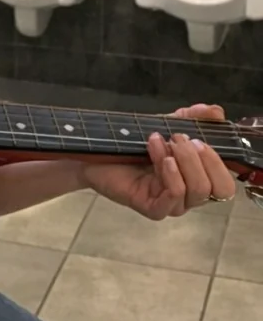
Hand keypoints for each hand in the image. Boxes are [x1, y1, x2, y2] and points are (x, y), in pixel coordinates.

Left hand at [81, 104, 237, 218]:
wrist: (95, 150)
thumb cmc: (132, 142)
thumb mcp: (165, 125)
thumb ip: (191, 117)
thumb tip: (215, 111)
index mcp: (196, 178)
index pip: (225, 184)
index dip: (218, 162)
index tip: (199, 139)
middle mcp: (188, 195)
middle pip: (216, 189)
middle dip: (200, 159)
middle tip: (177, 138)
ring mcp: (172, 204)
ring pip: (196, 191)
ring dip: (181, 160)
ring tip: (158, 140)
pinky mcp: (153, 208)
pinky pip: (174, 197)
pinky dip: (170, 172)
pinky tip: (159, 155)